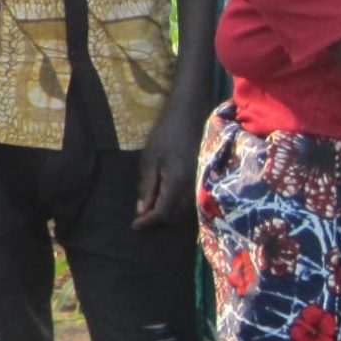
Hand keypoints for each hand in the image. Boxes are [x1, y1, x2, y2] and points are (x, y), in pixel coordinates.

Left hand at [133, 107, 202, 229]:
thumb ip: (147, 186)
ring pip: (186, 211)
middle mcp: (194, 187)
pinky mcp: (205, 178)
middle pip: (176, 216)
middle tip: (142, 218)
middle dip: (159, 221)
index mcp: (178, 183)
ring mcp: (202, 183)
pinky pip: (193, 202)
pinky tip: (168, 200)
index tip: (135, 226)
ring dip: (170, 214)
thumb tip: (142, 211)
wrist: (190, 114)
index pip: (163, 213)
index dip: (148, 222)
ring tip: (153, 210)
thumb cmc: (166, 133)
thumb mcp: (149, 159)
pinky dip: (179, 206)